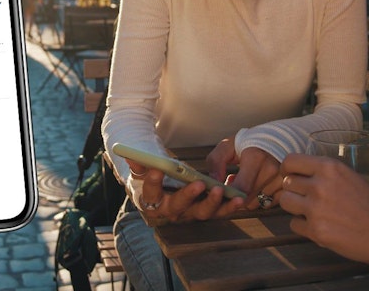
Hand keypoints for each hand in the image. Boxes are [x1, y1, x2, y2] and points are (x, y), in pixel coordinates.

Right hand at [128, 160, 244, 225]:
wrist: (166, 190)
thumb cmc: (154, 177)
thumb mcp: (143, 169)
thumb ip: (139, 163)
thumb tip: (130, 156)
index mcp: (152, 200)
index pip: (151, 193)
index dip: (153, 182)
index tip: (157, 170)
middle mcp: (171, 211)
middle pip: (178, 207)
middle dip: (188, 195)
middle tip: (198, 183)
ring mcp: (190, 213)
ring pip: (201, 212)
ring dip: (213, 203)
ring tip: (221, 190)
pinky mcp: (206, 211)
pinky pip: (218, 212)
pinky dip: (229, 206)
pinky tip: (239, 198)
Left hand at [207, 141, 283, 210]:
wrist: (278, 138)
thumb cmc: (249, 142)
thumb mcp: (228, 145)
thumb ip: (216, 161)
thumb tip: (214, 182)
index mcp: (256, 157)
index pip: (240, 189)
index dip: (228, 194)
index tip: (222, 190)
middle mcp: (272, 169)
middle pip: (247, 199)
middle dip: (235, 195)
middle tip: (232, 182)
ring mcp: (282, 179)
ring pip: (256, 204)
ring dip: (247, 198)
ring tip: (246, 182)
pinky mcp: (287, 187)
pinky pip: (267, 204)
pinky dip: (259, 198)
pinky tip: (258, 186)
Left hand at [279, 153, 368, 269]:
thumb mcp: (352, 177)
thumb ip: (328, 175)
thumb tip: (307, 176)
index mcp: (329, 167)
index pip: (290, 161)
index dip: (288, 170)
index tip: (292, 176)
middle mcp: (319, 185)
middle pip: (285, 183)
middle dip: (293, 191)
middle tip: (306, 198)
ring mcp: (315, 209)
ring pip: (285, 202)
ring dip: (295, 207)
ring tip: (311, 212)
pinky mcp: (316, 231)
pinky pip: (294, 224)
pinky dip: (303, 226)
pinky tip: (319, 226)